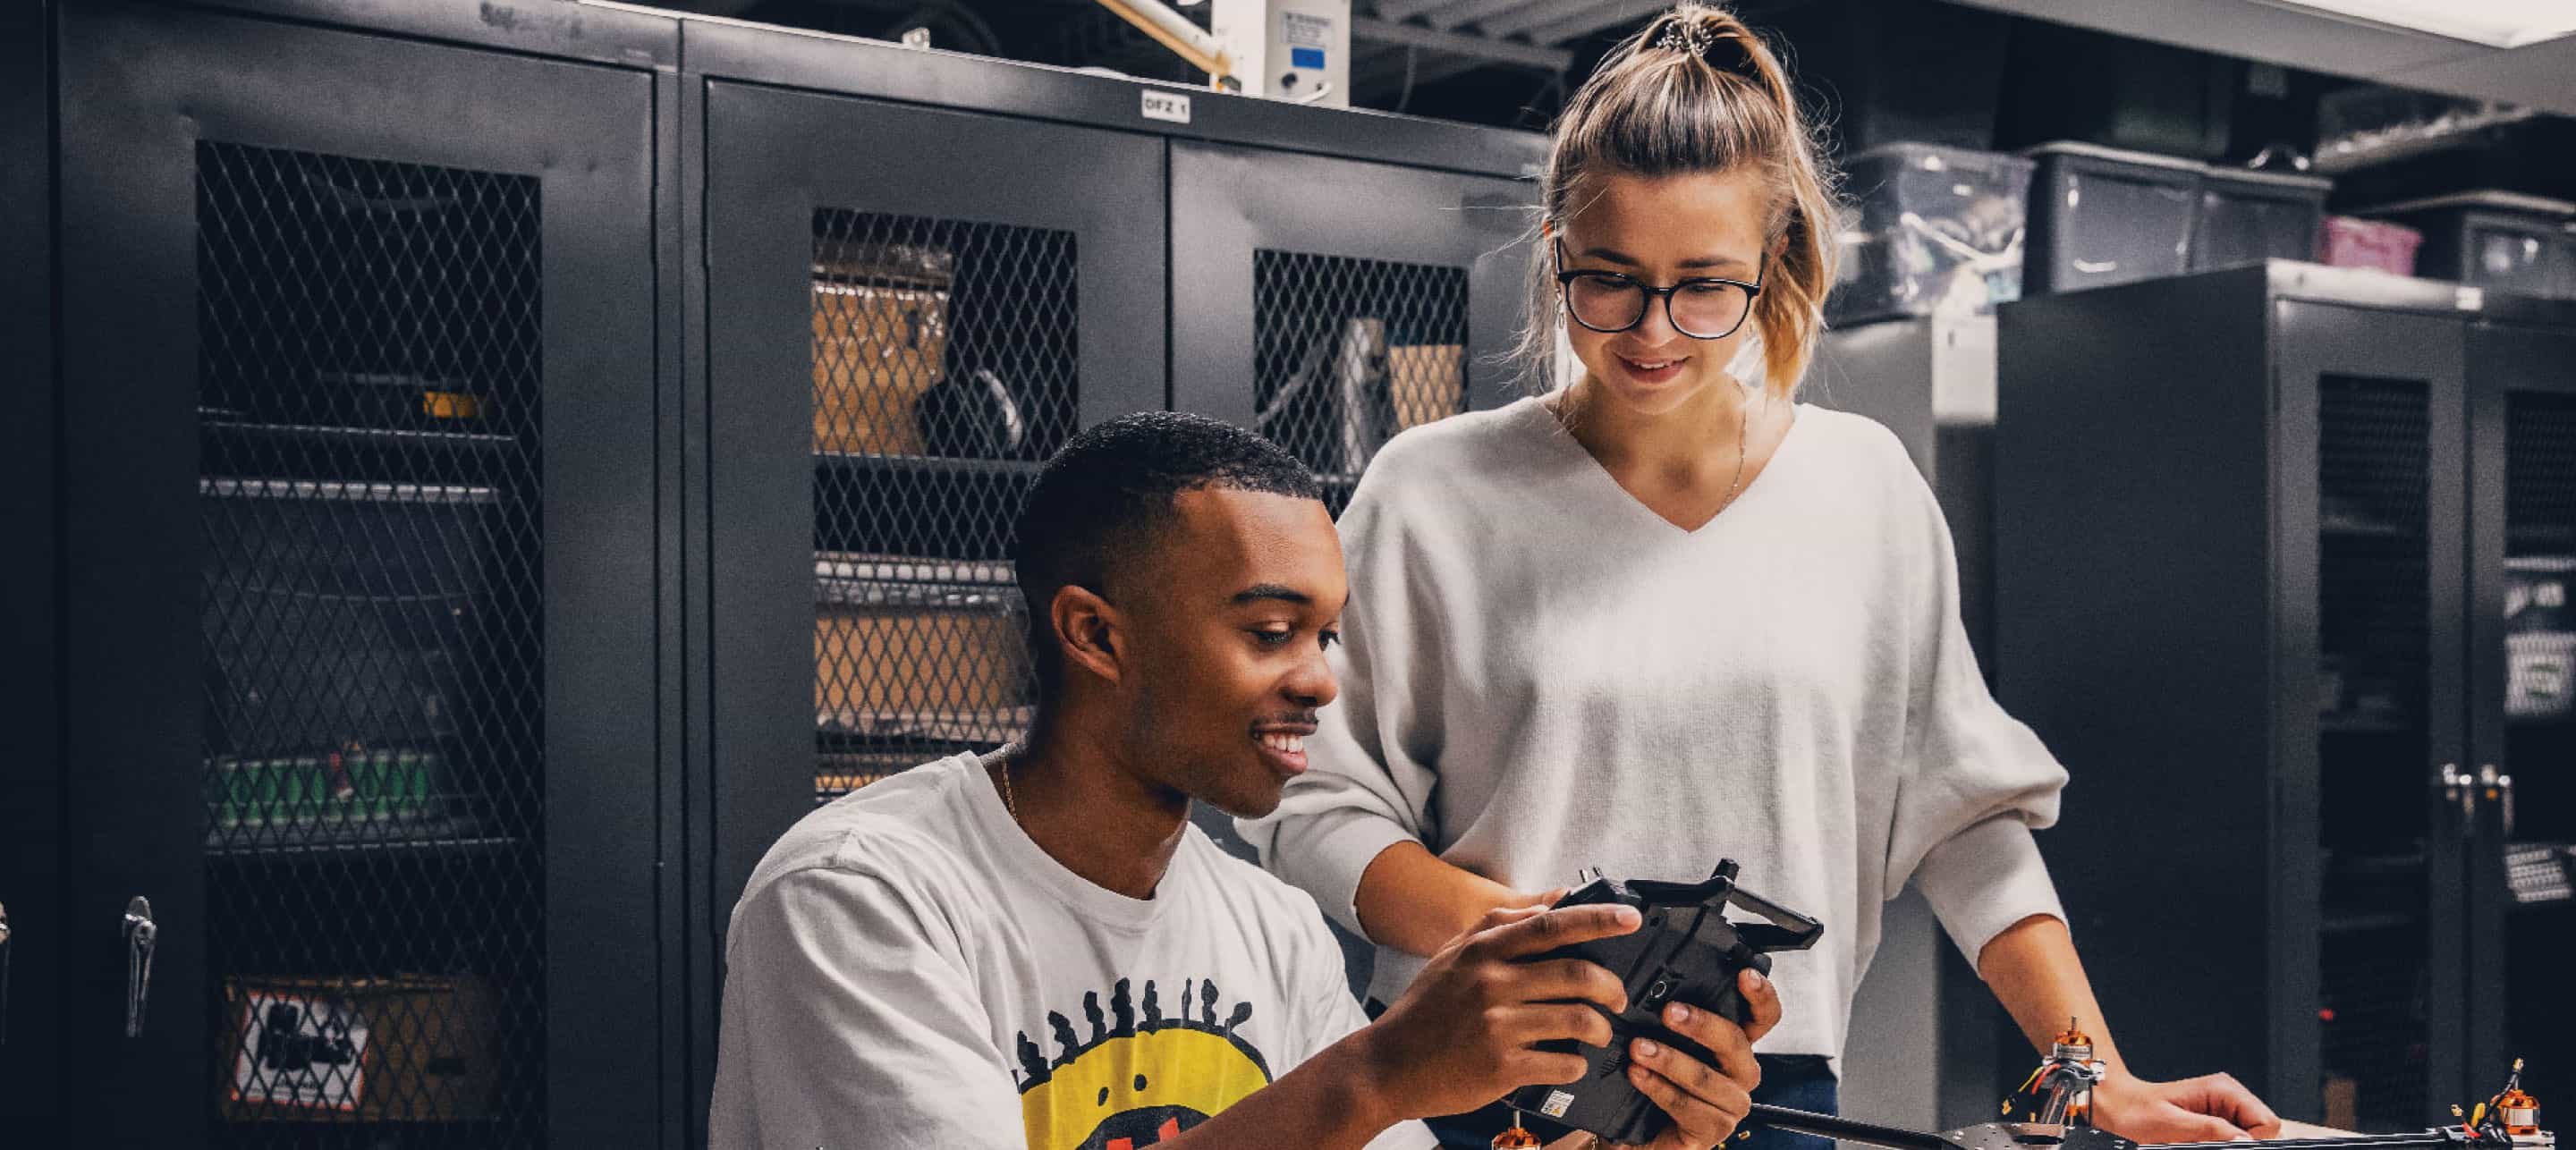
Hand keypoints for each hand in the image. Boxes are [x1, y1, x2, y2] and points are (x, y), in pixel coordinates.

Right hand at [1356, 902, 1639, 1119]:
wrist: (1387, 1066)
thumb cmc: (1425, 1010)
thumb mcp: (1453, 955)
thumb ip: (1499, 924)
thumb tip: (1554, 901)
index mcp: (1483, 952)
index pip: (1552, 926)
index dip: (1599, 920)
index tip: (1631, 919)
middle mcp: (1491, 983)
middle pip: (1577, 975)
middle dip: (1612, 987)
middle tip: (1618, 997)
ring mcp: (1498, 1026)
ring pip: (1578, 1020)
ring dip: (1601, 1028)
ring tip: (1600, 1032)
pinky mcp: (1502, 1066)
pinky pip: (1563, 1063)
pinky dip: (1578, 1064)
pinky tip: (1572, 1062)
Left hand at [1607, 967, 1783, 1149]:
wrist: (1636, 1130)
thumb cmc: (1654, 1077)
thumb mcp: (1663, 1040)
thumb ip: (1671, 1017)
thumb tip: (1655, 988)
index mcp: (1735, 1045)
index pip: (1763, 1018)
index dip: (1761, 995)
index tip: (1744, 975)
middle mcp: (1740, 1073)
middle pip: (1737, 1043)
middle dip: (1702, 1024)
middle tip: (1668, 1012)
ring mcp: (1730, 1104)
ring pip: (1708, 1078)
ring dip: (1671, 1060)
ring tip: (1639, 1048)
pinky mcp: (1713, 1131)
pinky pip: (1690, 1108)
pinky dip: (1660, 1089)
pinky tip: (1638, 1076)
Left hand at [2091, 1070, 2282, 1142]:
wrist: (2116, 1107)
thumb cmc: (2135, 1112)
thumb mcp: (2172, 1125)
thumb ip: (2211, 1131)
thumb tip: (2244, 1140)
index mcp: (2223, 1089)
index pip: (2266, 1121)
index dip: (2254, 1141)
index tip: (2229, 1148)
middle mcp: (2228, 1096)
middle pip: (2262, 1131)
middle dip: (2241, 1144)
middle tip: (2207, 1145)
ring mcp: (2223, 1109)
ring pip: (2248, 1138)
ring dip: (2229, 1145)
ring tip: (2199, 1143)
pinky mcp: (2215, 1122)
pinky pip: (2232, 1140)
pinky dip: (2221, 1146)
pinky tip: (2200, 1144)